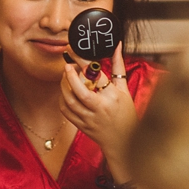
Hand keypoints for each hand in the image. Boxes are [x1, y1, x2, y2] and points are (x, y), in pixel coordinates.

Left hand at [60, 43, 137, 176]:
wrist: (124, 142)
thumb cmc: (126, 114)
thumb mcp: (125, 89)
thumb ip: (118, 66)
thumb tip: (116, 46)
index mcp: (112, 96)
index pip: (96, 75)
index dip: (83, 62)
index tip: (75, 52)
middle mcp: (100, 107)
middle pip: (79, 90)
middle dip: (69, 75)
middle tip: (68, 64)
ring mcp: (89, 118)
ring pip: (69, 100)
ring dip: (64, 86)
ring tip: (66, 77)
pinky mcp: (81, 126)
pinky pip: (66, 111)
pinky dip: (62, 99)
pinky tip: (66, 92)